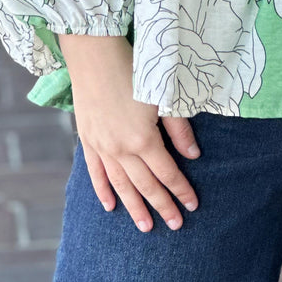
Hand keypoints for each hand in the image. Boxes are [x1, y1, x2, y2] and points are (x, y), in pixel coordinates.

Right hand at [58, 32, 200, 232]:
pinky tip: (110, 206)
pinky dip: (103, 190)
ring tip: (146, 227)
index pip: (167, 174)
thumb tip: (193, 155)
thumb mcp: (162, 97)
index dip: (181, 191)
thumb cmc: (134, 71)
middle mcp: (121, 149)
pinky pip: (95, 173)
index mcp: (143, 140)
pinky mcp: (88, 140)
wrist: (95, 55)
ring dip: (134, 207)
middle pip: (146, 185)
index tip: (192, 207)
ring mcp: (101, 147)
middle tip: (175, 226)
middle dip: (162, 206)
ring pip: (121, 185)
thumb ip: (178, 129)